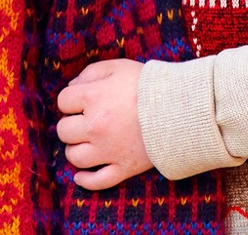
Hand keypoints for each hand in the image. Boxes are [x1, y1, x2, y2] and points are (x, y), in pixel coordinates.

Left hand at [56, 59, 150, 189]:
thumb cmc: (149, 85)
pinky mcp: (126, 167)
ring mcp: (110, 150)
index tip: (82, 100)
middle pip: (64, 131)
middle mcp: (95, 126)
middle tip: (83, 122)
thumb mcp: (117, 67)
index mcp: (92, 98)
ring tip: (84, 144)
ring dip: (75, 150)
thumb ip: (89, 73)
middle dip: (71, 125)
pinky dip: (86, 181)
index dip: (70, 101)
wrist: (184, 109)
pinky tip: (80, 177)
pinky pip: (99, 181)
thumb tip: (72, 87)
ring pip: (75, 157)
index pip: (62, 102)